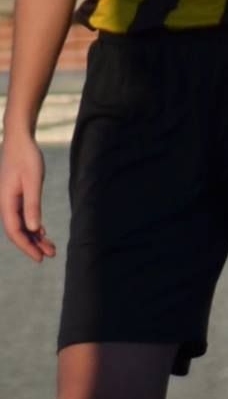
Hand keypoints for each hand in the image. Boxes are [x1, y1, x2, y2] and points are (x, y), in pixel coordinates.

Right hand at [1, 133, 53, 261]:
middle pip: (18, 231)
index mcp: (6, 201)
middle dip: (33, 245)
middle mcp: (5, 203)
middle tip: (51, 255)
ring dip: (35, 237)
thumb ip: (32, 204)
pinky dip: (33, 225)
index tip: (40, 258)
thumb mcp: (33, 180)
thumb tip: (35, 229)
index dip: (26, 246)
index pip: (14, 231)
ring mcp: (10, 200)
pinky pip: (23, 216)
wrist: (19, 140)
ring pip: (21, 224)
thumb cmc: (26, 157)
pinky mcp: (16, 196)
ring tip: (51, 247)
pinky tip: (43, 232)